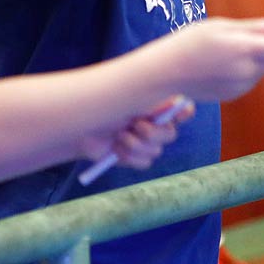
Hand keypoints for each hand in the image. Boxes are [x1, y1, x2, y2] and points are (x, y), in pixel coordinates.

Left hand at [76, 96, 194, 169]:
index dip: (184, 113)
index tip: (178, 114)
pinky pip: (145, 162)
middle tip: (135, 125)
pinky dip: (129, 157)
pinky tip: (116, 149)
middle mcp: (155, 124)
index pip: (184, 110)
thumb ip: (155, 103)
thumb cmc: (104, 106)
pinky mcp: (135, 158)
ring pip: (156, 151)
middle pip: (171, 135)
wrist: (80, 128)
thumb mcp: (130, 100)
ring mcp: (146, 142)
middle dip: (152, 132)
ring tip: (118, 136)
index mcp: (158, 105)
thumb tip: (178, 103)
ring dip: (135, 144)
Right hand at [158, 17, 263, 101]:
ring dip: (255, 62)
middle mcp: (245, 70)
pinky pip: (248, 82)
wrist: (167, 72)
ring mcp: (239, 86)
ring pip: (261, 72)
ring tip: (230, 53)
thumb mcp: (218, 26)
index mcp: (243, 49)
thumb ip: (248, 27)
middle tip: (250, 40)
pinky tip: (223, 67)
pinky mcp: (232, 95)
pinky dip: (244, 74)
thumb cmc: (190, 42)